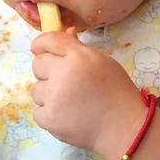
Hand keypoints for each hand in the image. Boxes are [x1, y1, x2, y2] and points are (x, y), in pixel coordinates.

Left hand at [30, 28, 143, 157]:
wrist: (123, 127)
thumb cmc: (116, 91)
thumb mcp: (102, 62)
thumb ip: (79, 48)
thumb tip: (66, 32)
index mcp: (78, 57)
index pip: (49, 40)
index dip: (41, 43)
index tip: (40, 49)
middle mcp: (63, 74)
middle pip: (37, 64)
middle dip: (47, 70)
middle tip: (65, 80)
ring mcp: (54, 99)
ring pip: (36, 89)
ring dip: (48, 94)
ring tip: (69, 101)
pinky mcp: (49, 120)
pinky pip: (38, 111)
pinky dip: (49, 114)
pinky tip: (67, 114)